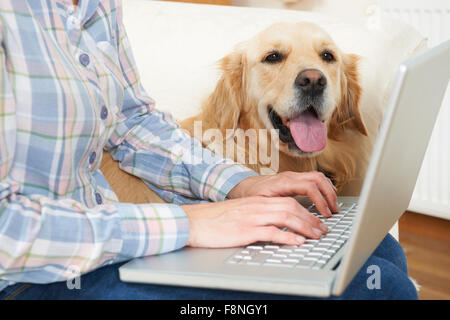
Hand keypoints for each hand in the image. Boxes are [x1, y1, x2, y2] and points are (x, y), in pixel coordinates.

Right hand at [181, 196, 327, 247]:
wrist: (193, 221)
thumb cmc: (213, 219)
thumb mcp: (238, 213)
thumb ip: (256, 216)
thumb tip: (273, 226)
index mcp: (256, 202)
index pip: (287, 202)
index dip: (305, 212)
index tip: (315, 221)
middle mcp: (257, 206)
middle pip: (291, 208)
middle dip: (311, 219)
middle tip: (322, 230)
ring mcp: (252, 217)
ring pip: (286, 217)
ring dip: (305, 227)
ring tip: (316, 236)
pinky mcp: (245, 230)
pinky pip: (271, 232)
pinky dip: (287, 237)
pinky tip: (296, 242)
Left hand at [227, 171, 338, 216]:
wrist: (243, 185)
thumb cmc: (250, 195)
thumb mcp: (259, 204)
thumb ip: (274, 211)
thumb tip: (287, 222)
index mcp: (282, 183)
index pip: (309, 187)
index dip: (320, 200)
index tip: (325, 214)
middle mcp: (290, 176)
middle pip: (318, 179)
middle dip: (329, 195)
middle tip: (333, 211)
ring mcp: (293, 176)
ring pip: (318, 177)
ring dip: (328, 190)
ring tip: (333, 205)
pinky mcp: (294, 178)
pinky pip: (314, 178)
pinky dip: (324, 186)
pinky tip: (327, 196)